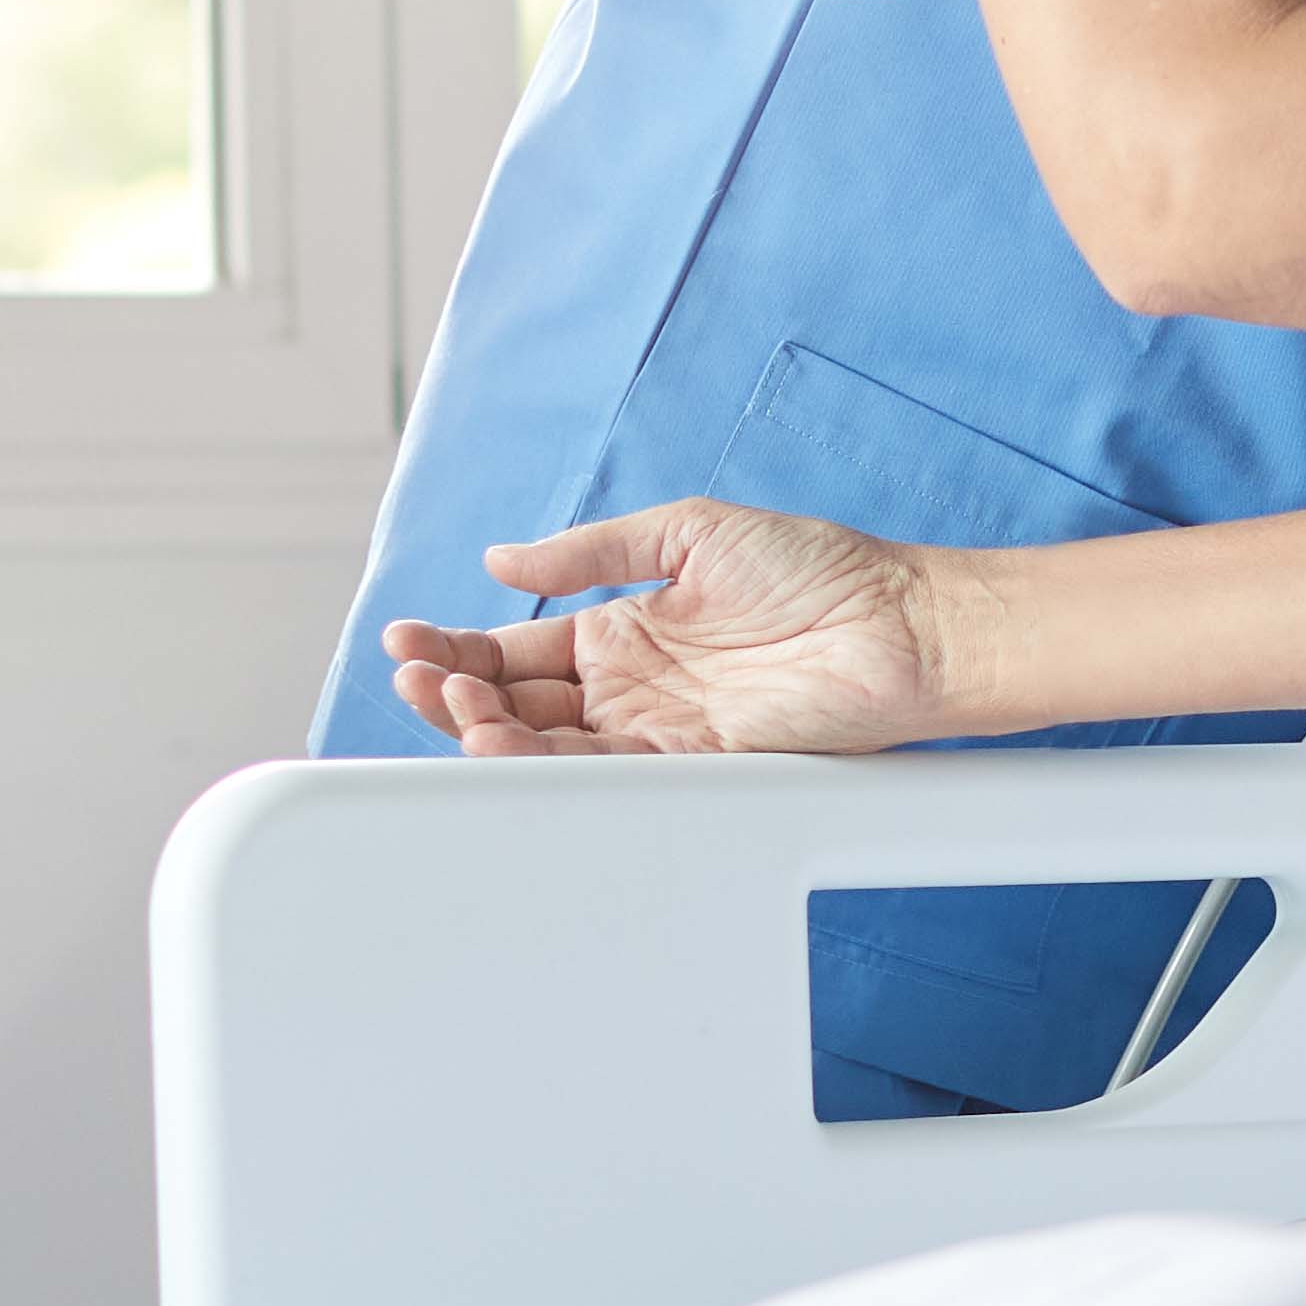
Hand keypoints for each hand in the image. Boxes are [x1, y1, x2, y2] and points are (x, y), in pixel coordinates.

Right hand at [379, 500, 965, 756]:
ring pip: (547, 745)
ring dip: (485, 730)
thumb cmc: (816, 568)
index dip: (454, 646)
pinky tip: (502, 743)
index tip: (405, 636)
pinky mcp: (692, 765)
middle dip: (453, 693)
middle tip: (414, 675)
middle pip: (515, 703)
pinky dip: (546, 763)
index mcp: (623, 631)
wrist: (900, 621)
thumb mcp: (687, 533)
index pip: (515, 649)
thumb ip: (591, 550)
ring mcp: (657, 730)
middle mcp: (631, 688)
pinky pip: (604, 773)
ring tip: (445, 704)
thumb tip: (499, 559)